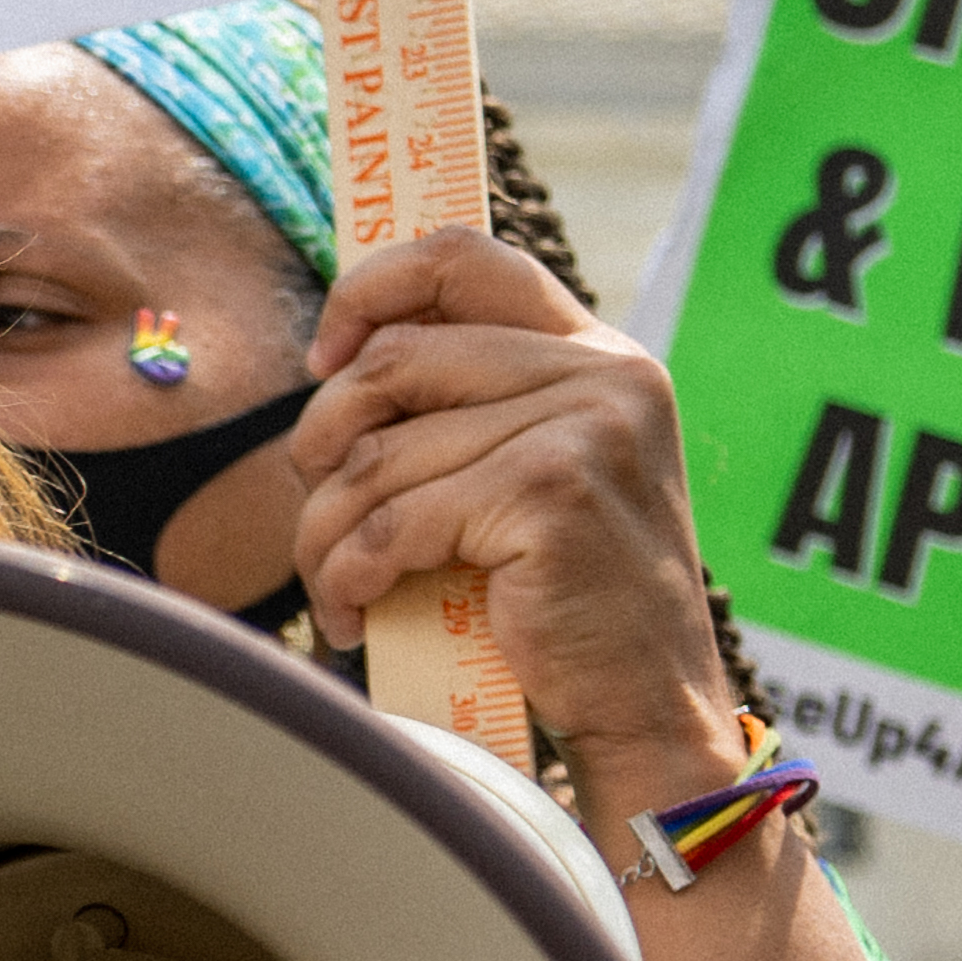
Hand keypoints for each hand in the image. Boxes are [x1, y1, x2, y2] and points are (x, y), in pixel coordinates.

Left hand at [289, 231, 738, 783]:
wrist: (647, 704)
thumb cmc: (563, 596)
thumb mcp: (531, 474)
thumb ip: (470, 406)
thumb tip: (333, 359)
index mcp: (599, 354)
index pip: (461, 256)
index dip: (367, 291)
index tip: (322, 359)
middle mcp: (604, 375)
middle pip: (390, 362)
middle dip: (320, 442)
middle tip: (314, 506)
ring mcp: (584, 429)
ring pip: (376, 456)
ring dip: (323, 531)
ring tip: (333, 583)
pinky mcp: (552, 494)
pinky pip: (392, 522)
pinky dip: (348, 576)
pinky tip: (354, 615)